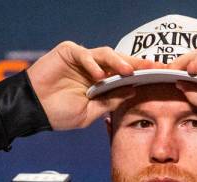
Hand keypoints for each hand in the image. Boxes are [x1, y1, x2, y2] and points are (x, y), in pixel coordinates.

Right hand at [26, 42, 155, 129]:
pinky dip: (92, 63)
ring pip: (105, 54)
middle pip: (120, 62)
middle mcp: (94, 68)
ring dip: (118, 62)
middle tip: (154, 68)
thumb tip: (134, 91)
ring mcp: (82, 59)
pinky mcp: (68, 52)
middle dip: (138, 64)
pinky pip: (84, 53)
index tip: (162, 76)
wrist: (34, 110)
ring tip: (128, 72)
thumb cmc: (59, 114)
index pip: (126, 75)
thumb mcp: (91, 112)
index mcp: (102, 82)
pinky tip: (98, 75)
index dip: (143, 74)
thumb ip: (111, 100)